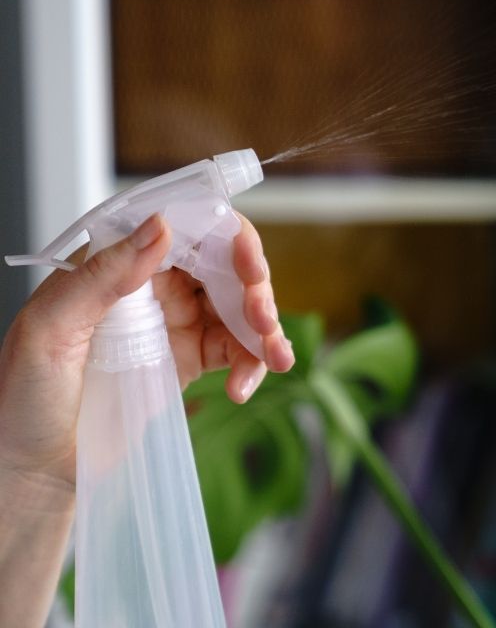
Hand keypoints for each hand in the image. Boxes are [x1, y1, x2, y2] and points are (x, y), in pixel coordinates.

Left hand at [0, 213, 293, 488]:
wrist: (32, 466)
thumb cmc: (22, 396)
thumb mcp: (49, 329)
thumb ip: (102, 275)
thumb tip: (160, 226)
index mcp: (118, 263)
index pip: (186, 228)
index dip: (227, 237)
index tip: (246, 263)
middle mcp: (153, 285)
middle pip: (227, 265)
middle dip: (255, 288)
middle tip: (260, 320)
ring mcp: (177, 321)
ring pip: (242, 306)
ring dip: (266, 329)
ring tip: (273, 358)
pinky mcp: (191, 358)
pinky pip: (239, 349)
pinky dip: (254, 363)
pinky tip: (243, 387)